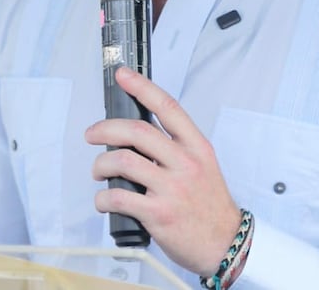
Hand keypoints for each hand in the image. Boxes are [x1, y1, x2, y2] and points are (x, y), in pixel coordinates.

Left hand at [85, 66, 240, 276]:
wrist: (226, 242)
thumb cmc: (210, 205)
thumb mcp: (203, 166)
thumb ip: (175, 148)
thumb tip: (136, 136)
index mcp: (196, 147)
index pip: (167, 107)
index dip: (142, 87)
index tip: (123, 75)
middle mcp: (185, 163)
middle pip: (137, 131)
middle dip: (105, 128)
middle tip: (92, 134)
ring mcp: (172, 188)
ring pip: (123, 162)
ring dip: (101, 165)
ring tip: (98, 171)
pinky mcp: (158, 214)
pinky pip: (118, 197)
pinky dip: (103, 197)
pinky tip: (104, 200)